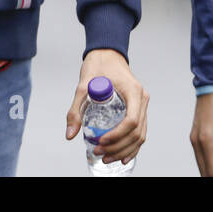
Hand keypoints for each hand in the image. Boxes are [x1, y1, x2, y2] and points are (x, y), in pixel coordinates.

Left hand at [65, 49, 147, 165]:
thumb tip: (71, 134)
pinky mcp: (138, 109)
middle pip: (137, 132)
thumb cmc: (98, 65)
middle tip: (99, 153)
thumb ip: (76, 109)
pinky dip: (132, 146)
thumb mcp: (83, 85)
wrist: (107, 53)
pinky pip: (139, 131)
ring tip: (106, 158)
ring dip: (125, 150)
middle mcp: (142, 99)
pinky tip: (121, 157)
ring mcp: (142, 104)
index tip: (101, 141)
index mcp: (133, 91)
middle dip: (119, 147)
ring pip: (140, 135)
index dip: (117, 135)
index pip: (132, 120)